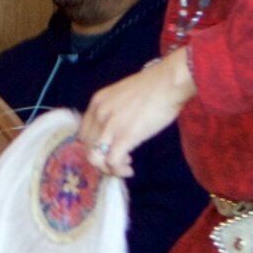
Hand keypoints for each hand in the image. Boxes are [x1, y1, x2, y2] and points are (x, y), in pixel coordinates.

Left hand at [77, 52, 194, 176]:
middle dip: (101, 159)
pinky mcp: (125, 136)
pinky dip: (119, 170)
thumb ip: (114, 110)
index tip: (109, 150)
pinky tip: (130, 168)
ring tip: (124, 167)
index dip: (95, 146)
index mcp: (97, 102)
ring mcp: (110, 126)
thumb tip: (119, 126)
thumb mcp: (123, 95)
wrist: (169, 82)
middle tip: (119, 161)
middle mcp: (98, 114)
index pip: (84, 133)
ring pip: (95, 158)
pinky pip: (112, 162)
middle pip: (87, 148)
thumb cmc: (154, 87)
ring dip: (108, 168)